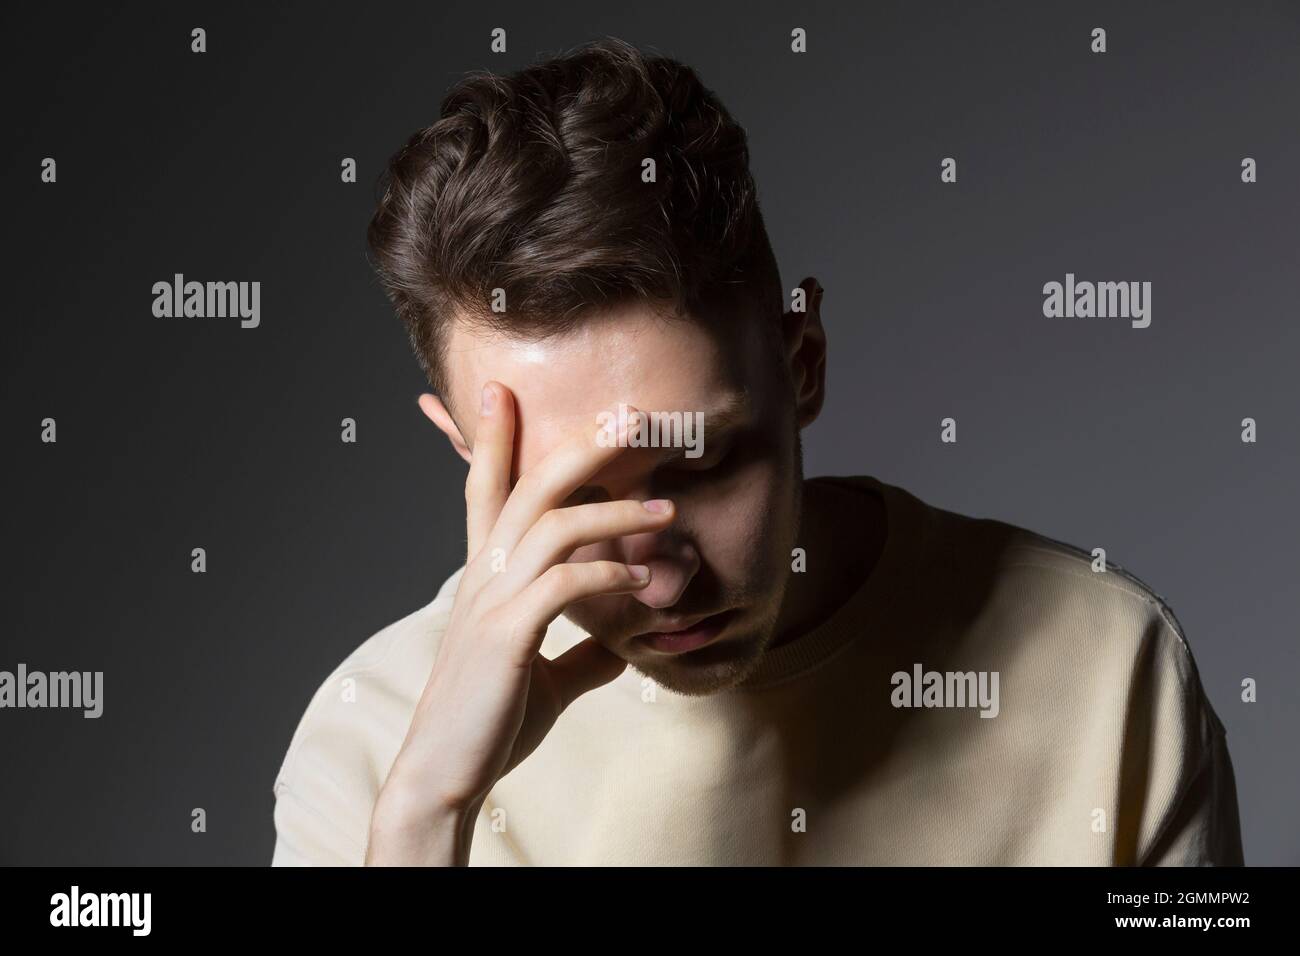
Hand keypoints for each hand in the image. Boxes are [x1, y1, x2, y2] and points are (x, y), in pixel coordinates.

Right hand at [365, 382, 671, 864]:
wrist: (443, 774)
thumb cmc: (488, 722)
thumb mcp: (542, 680)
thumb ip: (579, 656)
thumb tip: (620, 650)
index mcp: (485, 577)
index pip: (484, 491)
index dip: (492, 439)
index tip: (500, 390)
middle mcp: (482, 576)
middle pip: (527, 487)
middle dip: (577, 445)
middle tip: (629, 416)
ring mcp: (490, 601)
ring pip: (552, 526)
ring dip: (616, 513)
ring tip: (669, 514)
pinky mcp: (505, 634)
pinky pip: (561, 584)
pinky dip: (605, 574)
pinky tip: (640, 583)